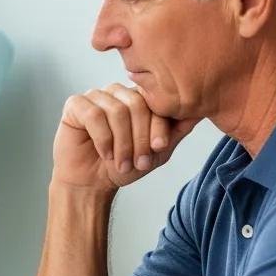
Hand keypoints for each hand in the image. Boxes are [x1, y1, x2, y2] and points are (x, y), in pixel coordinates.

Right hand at [54, 83, 198, 191]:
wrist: (92, 183)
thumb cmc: (123, 166)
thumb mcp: (157, 151)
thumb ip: (177, 130)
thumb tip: (200, 110)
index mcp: (137, 98)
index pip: (154, 101)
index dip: (157, 125)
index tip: (159, 148)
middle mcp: (116, 92)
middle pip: (136, 104)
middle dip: (139, 137)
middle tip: (138, 162)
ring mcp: (95, 96)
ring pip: (116, 111)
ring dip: (121, 143)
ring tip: (120, 162)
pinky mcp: (75, 105)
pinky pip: (94, 115)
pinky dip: (103, 139)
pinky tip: (104, 153)